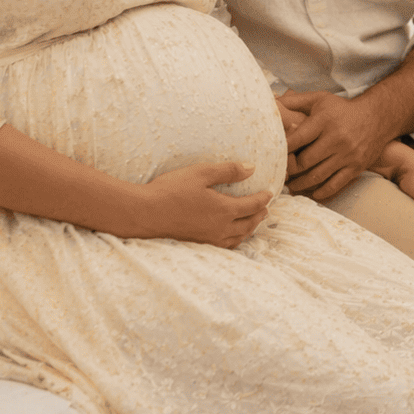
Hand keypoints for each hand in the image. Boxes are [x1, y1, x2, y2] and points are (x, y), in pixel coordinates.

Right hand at [136, 162, 272, 247]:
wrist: (144, 214)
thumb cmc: (171, 190)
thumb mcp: (201, 173)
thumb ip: (228, 171)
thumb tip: (252, 168)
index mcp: (224, 210)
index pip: (252, 205)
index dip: (263, 199)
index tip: (269, 193)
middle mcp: (220, 228)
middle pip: (248, 224)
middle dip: (259, 215)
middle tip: (266, 208)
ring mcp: (209, 239)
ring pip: (238, 237)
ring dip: (250, 229)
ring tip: (253, 222)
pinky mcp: (197, 244)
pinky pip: (224, 245)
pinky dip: (235, 240)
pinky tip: (231, 236)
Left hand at [279, 90, 393, 199]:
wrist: (378, 116)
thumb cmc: (342, 109)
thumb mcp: (320, 99)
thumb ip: (295, 101)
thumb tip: (272, 102)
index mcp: (324, 121)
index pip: (297, 139)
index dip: (282, 151)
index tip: (273, 156)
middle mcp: (336, 138)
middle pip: (305, 162)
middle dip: (289, 170)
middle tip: (280, 174)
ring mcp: (347, 154)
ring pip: (317, 176)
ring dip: (300, 184)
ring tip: (291, 186)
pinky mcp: (356, 166)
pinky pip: (335, 185)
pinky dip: (321, 192)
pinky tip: (312, 192)